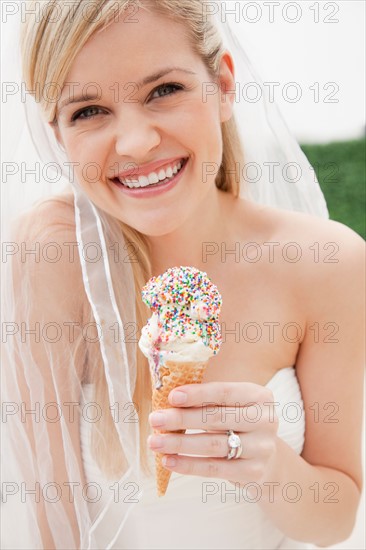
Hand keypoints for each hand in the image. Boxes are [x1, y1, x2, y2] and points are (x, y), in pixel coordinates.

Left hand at [148, 382, 278, 484]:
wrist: (268, 459)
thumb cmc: (239, 423)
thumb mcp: (231, 406)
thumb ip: (207, 400)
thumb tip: (168, 399)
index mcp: (259, 396)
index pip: (224, 392)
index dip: (197, 394)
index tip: (172, 397)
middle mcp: (265, 420)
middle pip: (216, 418)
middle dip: (181, 419)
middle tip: (155, 419)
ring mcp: (262, 448)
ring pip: (213, 444)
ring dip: (179, 444)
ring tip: (155, 442)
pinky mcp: (254, 472)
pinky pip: (215, 468)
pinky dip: (189, 465)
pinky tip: (169, 461)